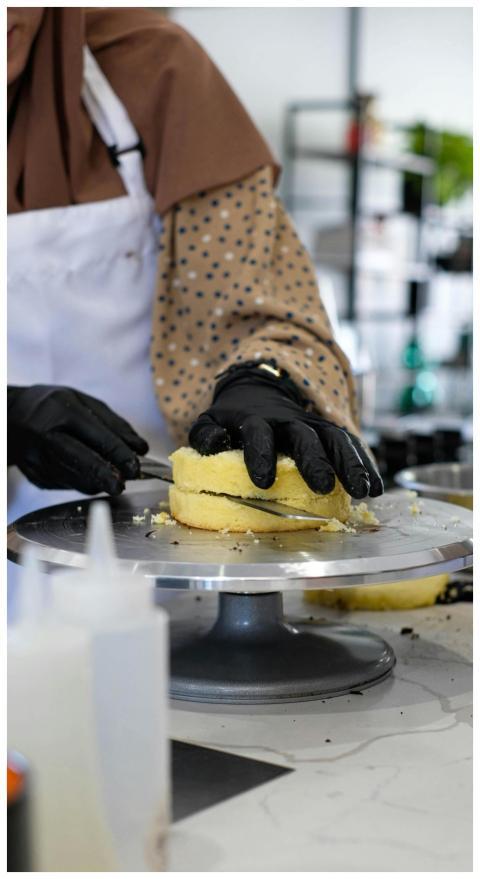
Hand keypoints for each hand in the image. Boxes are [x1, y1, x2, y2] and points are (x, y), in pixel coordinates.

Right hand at [8, 385, 148, 495]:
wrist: (11, 418)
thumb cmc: (53, 407)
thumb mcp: (83, 402)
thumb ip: (113, 424)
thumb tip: (140, 449)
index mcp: (60, 411)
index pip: (95, 435)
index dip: (119, 453)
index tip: (136, 465)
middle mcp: (46, 436)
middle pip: (79, 460)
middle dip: (104, 476)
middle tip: (122, 486)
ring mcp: (38, 460)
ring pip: (76, 479)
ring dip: (99, 482)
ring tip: (113, 478)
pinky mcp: (37, 477)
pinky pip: (68, 484)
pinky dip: (84, 482)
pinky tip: (90, 475)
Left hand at [189, 366, 382, 498]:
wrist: (258, 392)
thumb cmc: (232, 420)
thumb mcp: (210, 421)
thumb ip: (205, 434)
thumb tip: (217, 443)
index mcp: (255, 419)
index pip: (258, 433)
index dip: (261, 454)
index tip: (263, 481)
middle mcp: (288, 420)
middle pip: (305, 436)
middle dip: (315, 461)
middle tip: (323, 486)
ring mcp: (312, 425)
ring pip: (335, 439)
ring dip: (350, 464)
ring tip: (362, 491)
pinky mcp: (329, 432)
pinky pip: (350, 446)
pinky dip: (365, 466)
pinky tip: (376, 490)